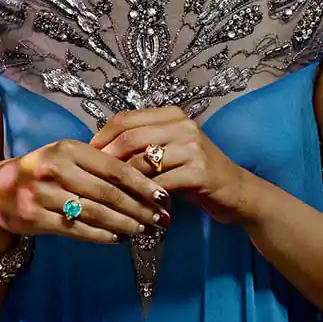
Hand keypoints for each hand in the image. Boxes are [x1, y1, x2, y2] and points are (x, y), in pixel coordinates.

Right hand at [0, 139, 171, 248]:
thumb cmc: (43, 169)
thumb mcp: (67, 155)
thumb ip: (97, 163)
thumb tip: (143, 176)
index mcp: (69, 148)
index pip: (114, 167)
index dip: (142, 183)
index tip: (163, 195)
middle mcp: (56, 168)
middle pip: (108, 193)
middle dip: (139, 207)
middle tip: (161, 218)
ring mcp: (44, 194)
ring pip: (94, 212)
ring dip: (124, 224)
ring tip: (144, 229)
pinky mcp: (35, 217)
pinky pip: (76, 229)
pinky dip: (101, 235)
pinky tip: (118, 238)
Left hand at [90, 107, 246, 224]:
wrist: (235, 190)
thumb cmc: (194, 171)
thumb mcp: (169, 149)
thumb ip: (141, 144)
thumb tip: (98, 149)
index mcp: (172, 115)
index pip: (125, 118)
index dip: (102, 137)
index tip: (88, 155)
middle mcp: (183, 125)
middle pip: (129, 138)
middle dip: (107, 160)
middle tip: (94, 178)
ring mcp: (193, 147)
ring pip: (141, 162)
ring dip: (123, 183)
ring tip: (111, 196)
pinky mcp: (199, 171)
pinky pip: (158, 184)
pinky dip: (143, 197)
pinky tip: (136, 206)